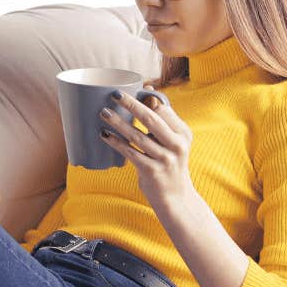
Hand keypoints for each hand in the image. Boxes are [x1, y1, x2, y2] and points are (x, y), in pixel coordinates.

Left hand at [99, 90, 194, 213]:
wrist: (176, 198)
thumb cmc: (169, 163)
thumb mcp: (173, 141)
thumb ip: (162, 120)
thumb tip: (147, 90)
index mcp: (183, 132)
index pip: (164, 109)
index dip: (147, 97)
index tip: (130, 89)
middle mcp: (177, 144)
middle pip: (151, 119)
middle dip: (132, 105)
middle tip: (115, 95)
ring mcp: (165, 159)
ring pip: (137, 136)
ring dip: (119, 123)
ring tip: (104, 113)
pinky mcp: (152, 171)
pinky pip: (130, 153)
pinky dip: (116, 143)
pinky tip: (105, 135)